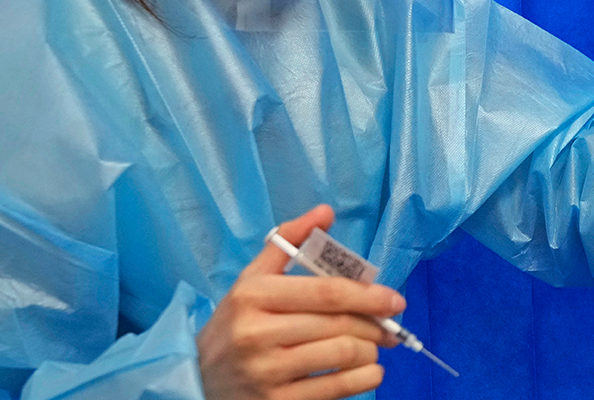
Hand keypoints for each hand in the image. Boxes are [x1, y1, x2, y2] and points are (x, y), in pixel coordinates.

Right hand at [196, 205, 404, 399]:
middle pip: (338, 324)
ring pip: (341, 355)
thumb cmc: (235, 323)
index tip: (395, 300)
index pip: (326, 292)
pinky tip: (368, 371)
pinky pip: (335, 389)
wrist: (198, 378)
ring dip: (370, 351)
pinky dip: (363, 379)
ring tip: (373, 348)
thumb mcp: (251, 279)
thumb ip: (288, 241)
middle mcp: (257, 333)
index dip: (368, 296)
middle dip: (375, 325)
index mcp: (253, 295)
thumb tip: (325, 211)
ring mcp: (266, 372)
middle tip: (390, 328)